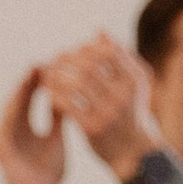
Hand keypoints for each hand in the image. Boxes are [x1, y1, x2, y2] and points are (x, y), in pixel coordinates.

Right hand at [0, 66, 66, 183]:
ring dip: (19, 91)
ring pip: (10, 108)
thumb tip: (64, 97)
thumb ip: (57, 120)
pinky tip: (21, 96)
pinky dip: (13, 108)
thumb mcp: (56, 140)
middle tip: (39, 62)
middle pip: (17, 99)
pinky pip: (6, 123)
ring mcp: (2, 138)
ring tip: (29, 74)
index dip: (38, 81)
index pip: (29, 98)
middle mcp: (9, 129)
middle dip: (27, 81)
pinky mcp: (0, 148)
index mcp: (22, 127)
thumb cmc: (48, 174)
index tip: (51, 63)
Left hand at [44, 32, 153, 183]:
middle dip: (68, 60)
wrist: (132, 151)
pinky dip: (56, 95)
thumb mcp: (134, 84)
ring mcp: (108, 112)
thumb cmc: (130, 112)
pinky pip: (68, 105)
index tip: (74, 51)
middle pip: (89, 66)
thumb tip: (99, 32)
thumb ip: (121, 57)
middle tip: (55, 59)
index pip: (108, 52)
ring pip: (76, 84)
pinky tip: (49, 93)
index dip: (86, 48)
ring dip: (58, 76)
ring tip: (48, 74)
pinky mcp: (92, 128)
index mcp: (134, 80)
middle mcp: (123, 94)